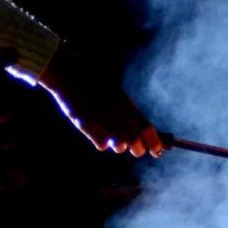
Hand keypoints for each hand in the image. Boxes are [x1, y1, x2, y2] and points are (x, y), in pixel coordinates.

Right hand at [37, 43, 162, 157]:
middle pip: (135, 141)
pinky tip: (99, 135)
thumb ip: (129, 112)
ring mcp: (100, 119)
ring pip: (119, 146)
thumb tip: (145, 132)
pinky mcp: (85, 125)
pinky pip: (101, 145)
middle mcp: (115, 112)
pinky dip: (102, 143)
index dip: (154, 142)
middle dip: (139, 149)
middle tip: (138, 151)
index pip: (145, 127)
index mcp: (125, 103)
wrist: (69, 76)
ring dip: (119, 147)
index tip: (158, 151)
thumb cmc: (95, 86)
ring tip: (117, 142)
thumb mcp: (117, 95)